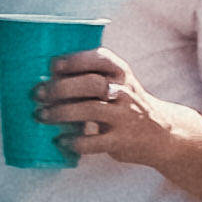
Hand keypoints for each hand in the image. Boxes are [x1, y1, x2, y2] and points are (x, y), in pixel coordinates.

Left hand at [39, 53, 201, 174]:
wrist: (163, 133)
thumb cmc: (128, 105)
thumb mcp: (120, 84)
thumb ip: (92, 77)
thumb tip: (46, 78)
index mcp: (122, 74)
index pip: (100, 59)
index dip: (75, 60)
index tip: (52, 65)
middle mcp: (125, 92)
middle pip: (91, 84)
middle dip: (61, 88)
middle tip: (38, 94)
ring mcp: (125, 117)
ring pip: (90, 110)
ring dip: (61, 113)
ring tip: (41, 116)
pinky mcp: (121, 141)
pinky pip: (94, 141)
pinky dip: (73, 142)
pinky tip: (60, 141)